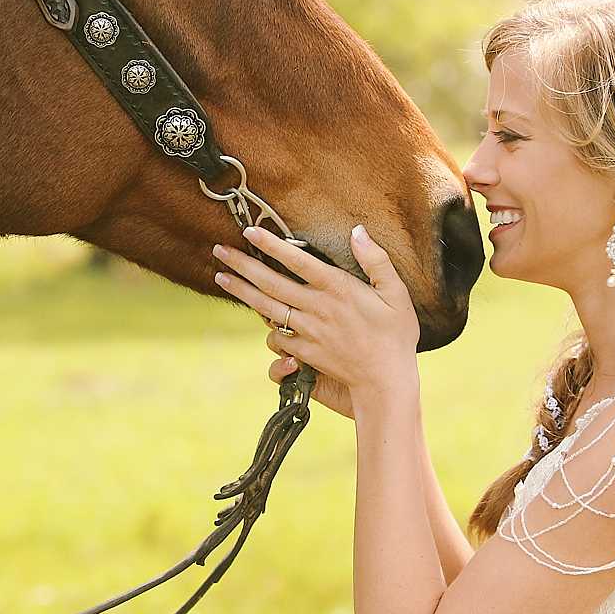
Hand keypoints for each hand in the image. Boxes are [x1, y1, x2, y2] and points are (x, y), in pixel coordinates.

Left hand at [211, 222, 420, 407]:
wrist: (386, 382)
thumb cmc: (396, 335)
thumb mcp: (395, 293)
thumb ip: (376, 260)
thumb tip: (358, 231)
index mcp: (338, 289)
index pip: (297, 260)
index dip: (272, 244)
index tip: (250, 231)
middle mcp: (317, 308)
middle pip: (270, 282)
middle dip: (242, 264)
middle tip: (219, 249)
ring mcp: (307, 332)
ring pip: (266, 307)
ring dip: (241, 291)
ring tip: (221, 276)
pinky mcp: (304, 352)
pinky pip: (276, 336)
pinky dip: (266, 324)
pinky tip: (257, 313)